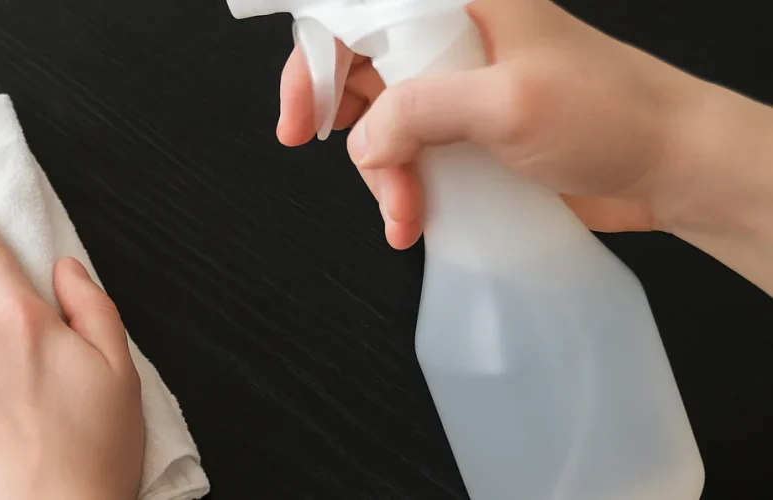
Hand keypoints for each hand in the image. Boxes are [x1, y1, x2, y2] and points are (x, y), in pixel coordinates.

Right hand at [278, 0, 708, 249]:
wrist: (672, 167)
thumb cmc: (614, 115)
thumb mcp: (507, 105)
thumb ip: (419, 110)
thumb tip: (363, 139)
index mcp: (462, 3)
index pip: (359, 13)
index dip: (316, 58)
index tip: (302, 117)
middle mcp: (455, 36)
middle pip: (358, 67)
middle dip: (347, 125)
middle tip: (345, 163)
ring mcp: (461, 85)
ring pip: (379, 119)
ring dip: (379, 171)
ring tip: (405, 210)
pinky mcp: (468, 130)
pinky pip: (408, 152)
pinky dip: (400, 187)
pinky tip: (414, 218)